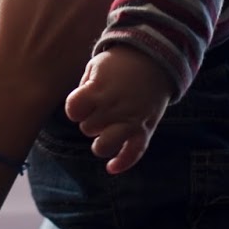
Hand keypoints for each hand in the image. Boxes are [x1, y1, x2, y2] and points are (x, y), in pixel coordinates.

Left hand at [65, 45, 170, 173]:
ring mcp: (130, 120)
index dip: (75, 108)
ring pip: (105, 146)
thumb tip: (79, 110)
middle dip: (89, 120)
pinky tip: (112, 168)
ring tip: (103, 134)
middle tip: (99, 109)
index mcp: (98, 90)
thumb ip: (84, 89)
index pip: (73, 110)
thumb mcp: (95, 66)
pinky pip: (134, 153)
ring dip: (100, 143)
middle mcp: (113, 108)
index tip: (82, 102)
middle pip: (87, 128)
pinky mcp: (145, 129)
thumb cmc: (119, 63)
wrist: (154, 60)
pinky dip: (122, 163)